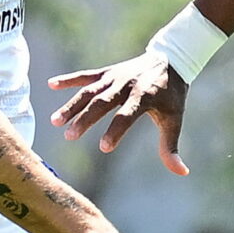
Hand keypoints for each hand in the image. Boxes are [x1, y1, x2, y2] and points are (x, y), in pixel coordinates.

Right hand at [48, 52, 190, 174]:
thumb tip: (182, 172)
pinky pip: (86, 75)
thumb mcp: (174, 119)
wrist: (170, 60)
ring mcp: (115, 77)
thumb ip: (171, 146)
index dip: (116, 131)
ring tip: (55, 121)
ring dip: (72, 105)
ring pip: (90, 91)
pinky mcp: (107, 72)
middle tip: (70, 136)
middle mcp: (127, 85)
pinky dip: (69, 79)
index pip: (127, 116)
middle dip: (85, 119)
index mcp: (145, 96)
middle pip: (102, 103)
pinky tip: (51, 84)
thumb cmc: (172, 95)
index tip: (104, 148)